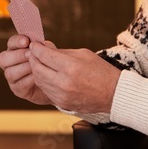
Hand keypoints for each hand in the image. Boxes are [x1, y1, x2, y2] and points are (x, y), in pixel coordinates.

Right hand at [0, 34, 55, 105]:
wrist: (55, 83)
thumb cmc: (49, 64)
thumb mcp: (47, 52)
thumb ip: (41, 47)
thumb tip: (38, 43)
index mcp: (15, 50)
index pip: (10, 43)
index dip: (16, 41)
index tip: (26, 41)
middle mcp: (9, 64)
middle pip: (3, 58)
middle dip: (18, 55)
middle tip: (30, 54)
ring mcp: (12, 77)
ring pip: (10, 72)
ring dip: (23, 68)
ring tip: (35, 66)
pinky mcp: (17, 90)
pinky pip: (19, 84)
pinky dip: (29, 80)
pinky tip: (37, 76)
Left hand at [2, 36, 118, 113]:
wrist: (113, 94)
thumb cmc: (100, 71)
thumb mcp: (83, 54)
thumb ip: (62, 52)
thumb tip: (44, 47)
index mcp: (70, 67)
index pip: (44, 55)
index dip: (36, 49)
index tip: (34, 45)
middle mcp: (64, 82)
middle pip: (37, 69)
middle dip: (33, 59)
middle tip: (34, 54)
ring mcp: (62, 95)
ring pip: (39, 81)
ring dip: (37, 71)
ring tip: (40, 64)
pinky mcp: (62, 103)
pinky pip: (46, 91)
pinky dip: (44, 82)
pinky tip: (47, 76)